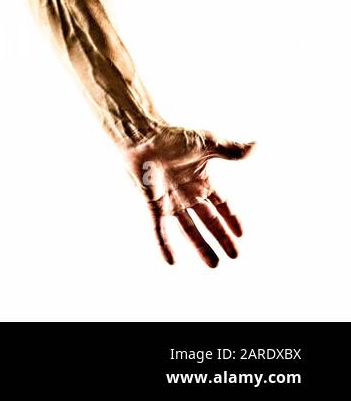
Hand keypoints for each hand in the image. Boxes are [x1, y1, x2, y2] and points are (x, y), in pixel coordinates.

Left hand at [122, 125, 254, 266]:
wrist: (142, 136)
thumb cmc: (173, 136)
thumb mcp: (207, 144)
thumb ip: (231, 149)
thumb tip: (258, 145)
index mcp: (201, 181)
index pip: (221, 204)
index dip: (231, 218)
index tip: (242, 234)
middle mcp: (187, 193)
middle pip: (208, 220)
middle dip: (221, 238)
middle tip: (234, 256)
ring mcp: (170, 200)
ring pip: (188, 229)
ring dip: (200, 246)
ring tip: (213, 264)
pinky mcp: (153, 203)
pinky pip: (159, 227)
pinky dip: (164, 243)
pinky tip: (170, 261)